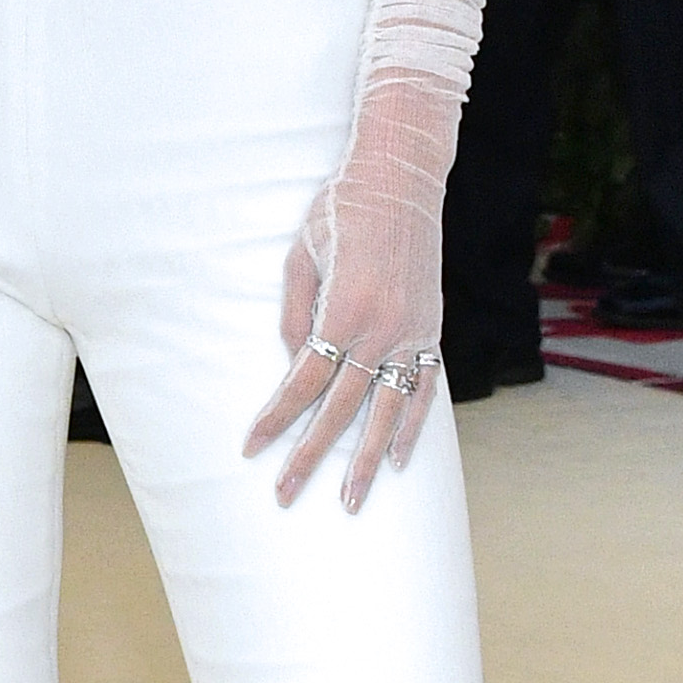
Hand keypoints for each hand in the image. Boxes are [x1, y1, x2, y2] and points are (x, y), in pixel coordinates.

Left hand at [243, 135, 444, 516]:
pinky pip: (423, 390)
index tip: (252, 449)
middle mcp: (381, 331)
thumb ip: (292, 315)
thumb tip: (292, 367)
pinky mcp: (431, 331)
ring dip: (365, 462)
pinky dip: (412, 428)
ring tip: (350, 502)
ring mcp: (412, 335)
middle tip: (286, 495)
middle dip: (310, 457)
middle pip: (339, 410)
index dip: (275, 419)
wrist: (400, 180)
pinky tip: (398, 461)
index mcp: (342, 312)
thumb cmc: (339, 212)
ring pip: (387, 413)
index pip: (301, 383)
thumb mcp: (300, 256)